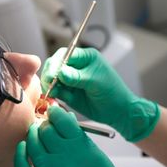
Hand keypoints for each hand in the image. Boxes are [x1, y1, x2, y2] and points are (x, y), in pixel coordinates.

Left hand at [15, 106, 133, 166]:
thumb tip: (67, 121)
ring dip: (33, 135)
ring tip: (35, 133)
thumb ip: (82, 140)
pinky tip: (22, 147)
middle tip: (45, 124)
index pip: (63, 120)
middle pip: (46, 131)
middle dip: (45, 125)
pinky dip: (20, 154)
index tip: (53, 111)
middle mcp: (66, 159)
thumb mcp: (99, 159)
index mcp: (83, 149)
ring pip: (33, 145)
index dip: (56, 113)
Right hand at [41, 47, 159, 141]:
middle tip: (49, 83)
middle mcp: (76, 66)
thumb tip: (60, 72)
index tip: (53, 73)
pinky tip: (54, 97)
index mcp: (86, 57)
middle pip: (55, 65)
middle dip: (50, 73)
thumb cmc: (113, 92)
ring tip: (52, 92)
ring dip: (49, 84)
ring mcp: (71, 80)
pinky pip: (55, 90)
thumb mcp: (96, 82)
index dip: (57, 63)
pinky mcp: (68, 92)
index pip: (65, 54)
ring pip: (53, 78)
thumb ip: (77, 77)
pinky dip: (52, 93)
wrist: (117, 111)